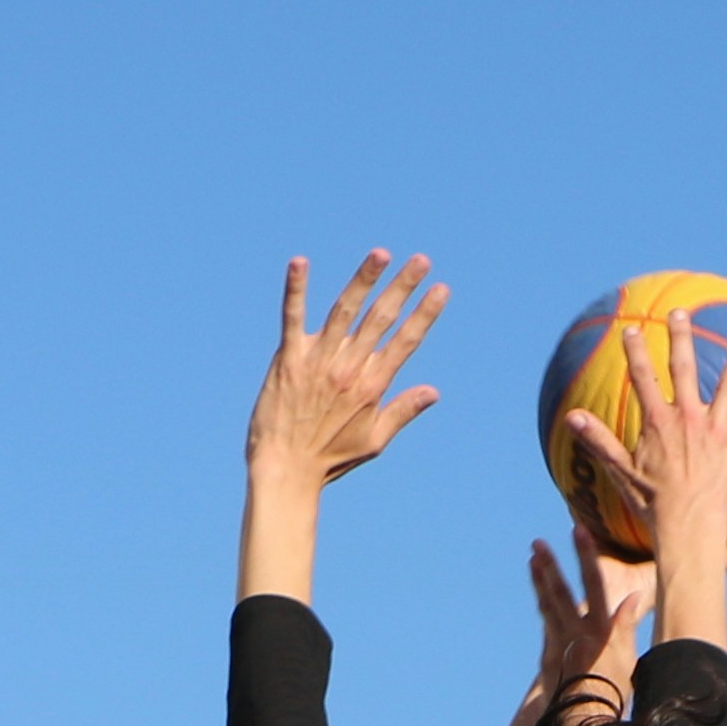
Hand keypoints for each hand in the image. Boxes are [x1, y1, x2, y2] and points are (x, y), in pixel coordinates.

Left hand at [248, 251, 444, 485]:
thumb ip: (402, 411)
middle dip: (403, 287)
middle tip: (421, 260)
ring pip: (345, 311)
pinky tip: (299, 263)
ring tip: (381, 254)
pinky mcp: (289, 359)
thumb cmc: (328, 459)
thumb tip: (433, 392)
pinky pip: (292, 317)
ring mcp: (318, 362)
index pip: (405, 342)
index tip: (441, 289)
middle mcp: (349, 370)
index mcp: (372, 387)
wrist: (285, 471)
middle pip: (382, 319)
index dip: (425, 314)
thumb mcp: (373, 441)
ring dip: (364, 280)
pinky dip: (296, 289)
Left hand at [520, 533, 648, 712]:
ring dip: (540, 580)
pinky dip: (544, 606)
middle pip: (560, 592)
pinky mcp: (548, 658)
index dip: (585, 556)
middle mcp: (576, 634)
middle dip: (550, 564)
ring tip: (533, 558)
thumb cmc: (615, 692)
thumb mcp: (627, 658)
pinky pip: (547, 626)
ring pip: (547, 606)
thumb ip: (626, 627)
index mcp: (601, 631)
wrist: (588, 723)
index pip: (594, 585)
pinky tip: (541, 592)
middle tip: (537, 542)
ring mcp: (559, 646)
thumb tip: (630, 599)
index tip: (578, 532)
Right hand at [567, 305, 726, 574]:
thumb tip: (571, 418)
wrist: (687, 528)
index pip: (643, 379)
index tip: (631, 330)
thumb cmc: (653, 506)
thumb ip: (599, 442)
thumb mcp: (620, 473)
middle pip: (684, 369)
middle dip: (681, 338)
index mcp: (659, 423)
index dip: (635, 353)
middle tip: (680, 313)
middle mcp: (689, 419)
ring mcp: (717, 430)